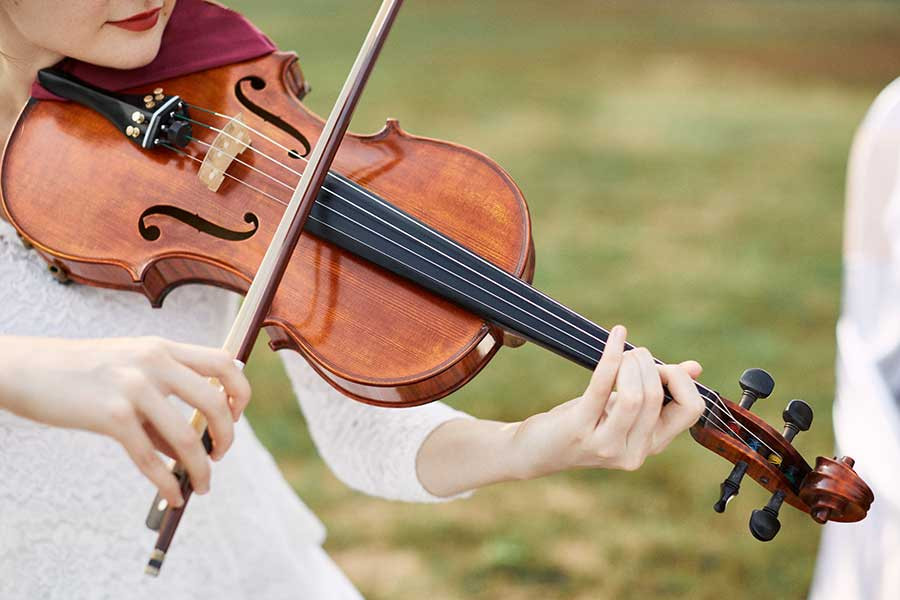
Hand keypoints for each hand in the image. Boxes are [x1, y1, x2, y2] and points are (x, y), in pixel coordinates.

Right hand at [0, 336, 250, 506]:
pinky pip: (150, 458)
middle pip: (215, 401)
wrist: (26, 370)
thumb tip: (193, 448)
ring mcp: (133, 387)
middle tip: (221, 454)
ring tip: (203, 484)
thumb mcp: (129, 371)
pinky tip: (173, 497)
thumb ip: (164, 399)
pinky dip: (166, 483)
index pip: (224, 362)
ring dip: (202, 467)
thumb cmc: (81, 374)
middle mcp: (154, 361)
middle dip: (227, 435)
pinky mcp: (110, 415)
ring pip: (187, 436)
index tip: (236, 414)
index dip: (240, 391)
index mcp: (162, 348)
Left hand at [509, 325, 704, 478]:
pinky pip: (602, 387)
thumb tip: (695, 368)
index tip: (662, 369)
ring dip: (631, 363)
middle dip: (648, 365)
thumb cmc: (585, 423)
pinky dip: (611, 356)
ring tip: (623, 353)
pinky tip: (616, 337)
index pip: (692, 411)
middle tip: (634, 354)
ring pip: (636, 397)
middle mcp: (634, 452)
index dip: (681, 381)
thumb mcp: (624, 409)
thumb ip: (659, 392)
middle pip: (658, 397)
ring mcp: (606, 445)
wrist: (538, 450)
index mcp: (653, 445)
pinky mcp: (580, 429)